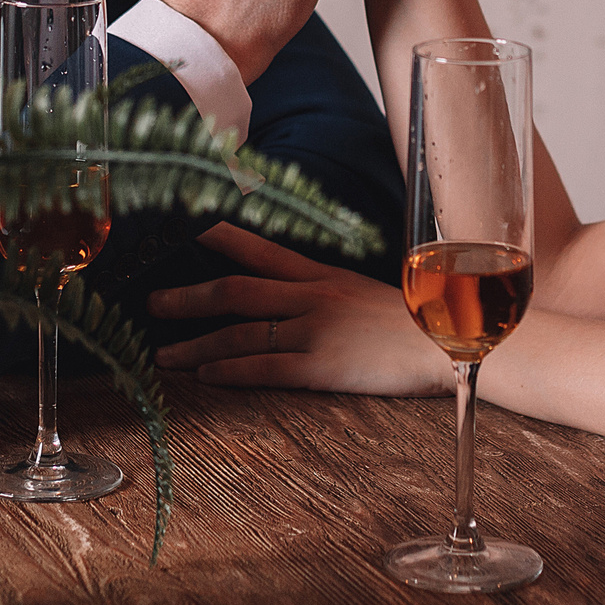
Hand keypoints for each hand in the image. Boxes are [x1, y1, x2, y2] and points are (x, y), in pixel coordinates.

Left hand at [151, 224, 449, 394]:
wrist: (453, 343)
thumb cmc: (417, 323)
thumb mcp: (369, 294)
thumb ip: (332, 292)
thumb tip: (298, 297)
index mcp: (324, 274)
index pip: (262, 247)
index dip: (221, 237)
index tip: (185, 228)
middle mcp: (312, 295)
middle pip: (235, 290)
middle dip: (187, 297)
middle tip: (151, 304)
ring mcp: (316, 329)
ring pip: (239, 333)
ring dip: (195, 344)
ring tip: (163, 354)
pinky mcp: (322, 366)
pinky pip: (264, 367)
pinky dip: (229, 371)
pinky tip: (206, 376)